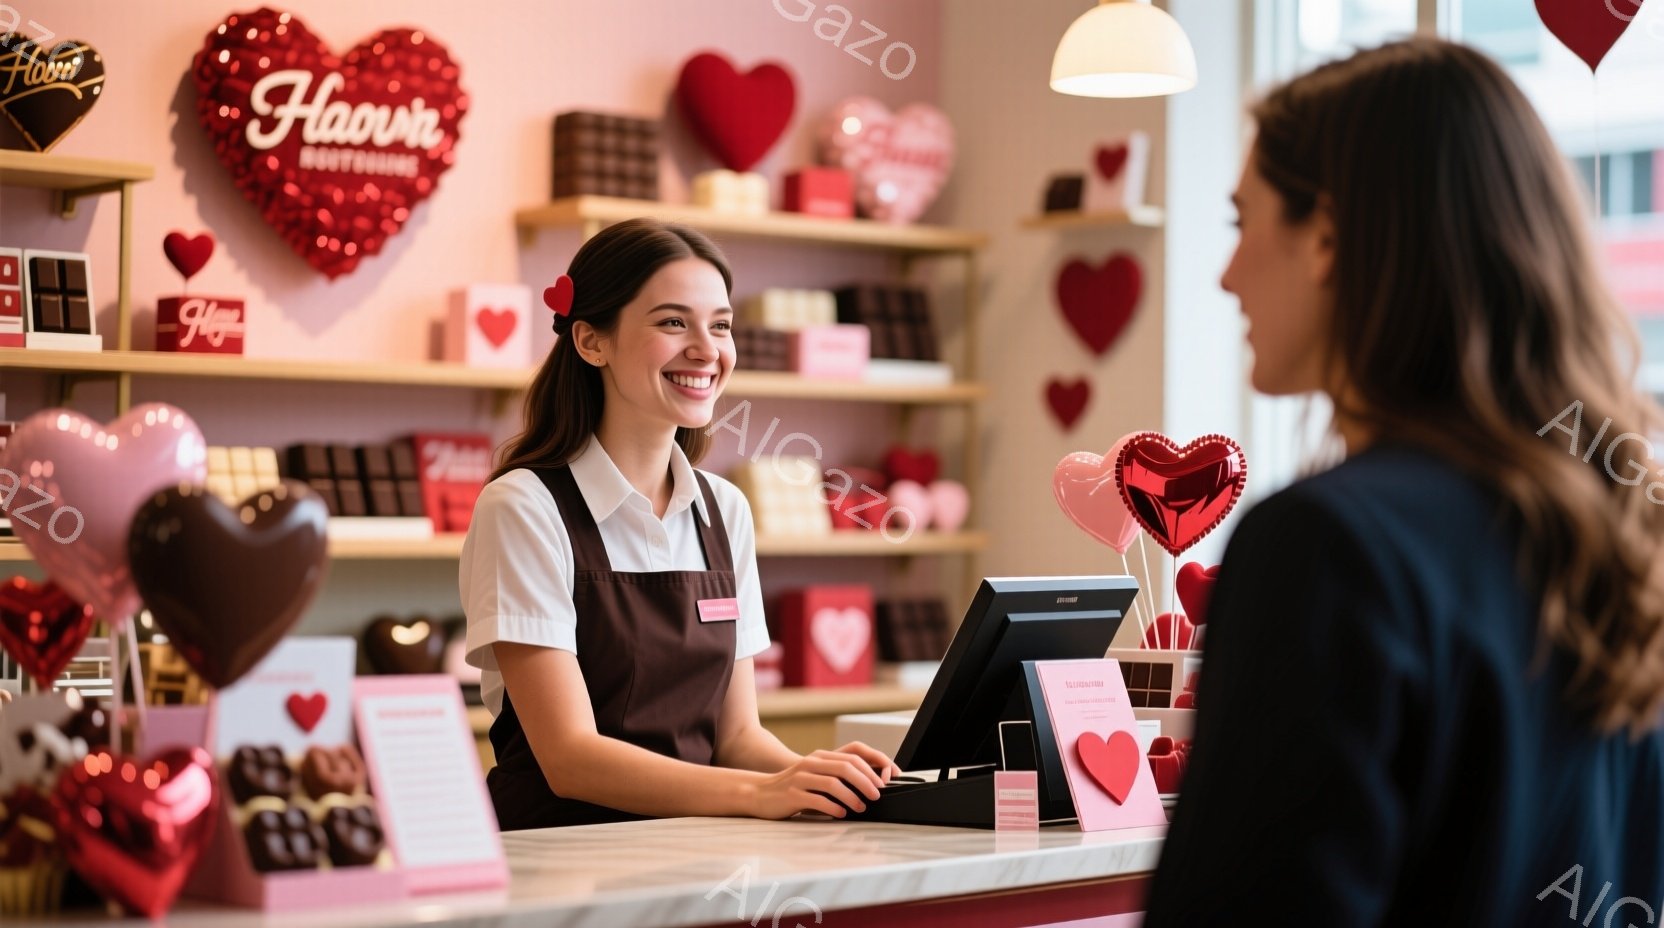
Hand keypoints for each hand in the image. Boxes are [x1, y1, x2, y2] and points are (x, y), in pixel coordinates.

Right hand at [747, 743, 897, 819]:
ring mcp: (800, 778)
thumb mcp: (814, 776)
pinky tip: (841, 814)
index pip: (852, 757)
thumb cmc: (792, 788)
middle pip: (845, 768)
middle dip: (865, 782)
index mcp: (819, 757)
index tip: (883, 782)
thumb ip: (835, 776)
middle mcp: (811, 764)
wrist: (760, 793)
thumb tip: (867, 787)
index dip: (870, 769)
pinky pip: (817, 800)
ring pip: (832, 783)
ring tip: (861, 807)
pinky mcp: (792, 795)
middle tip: (877, 795)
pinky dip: (833, 807)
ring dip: (851, 796)